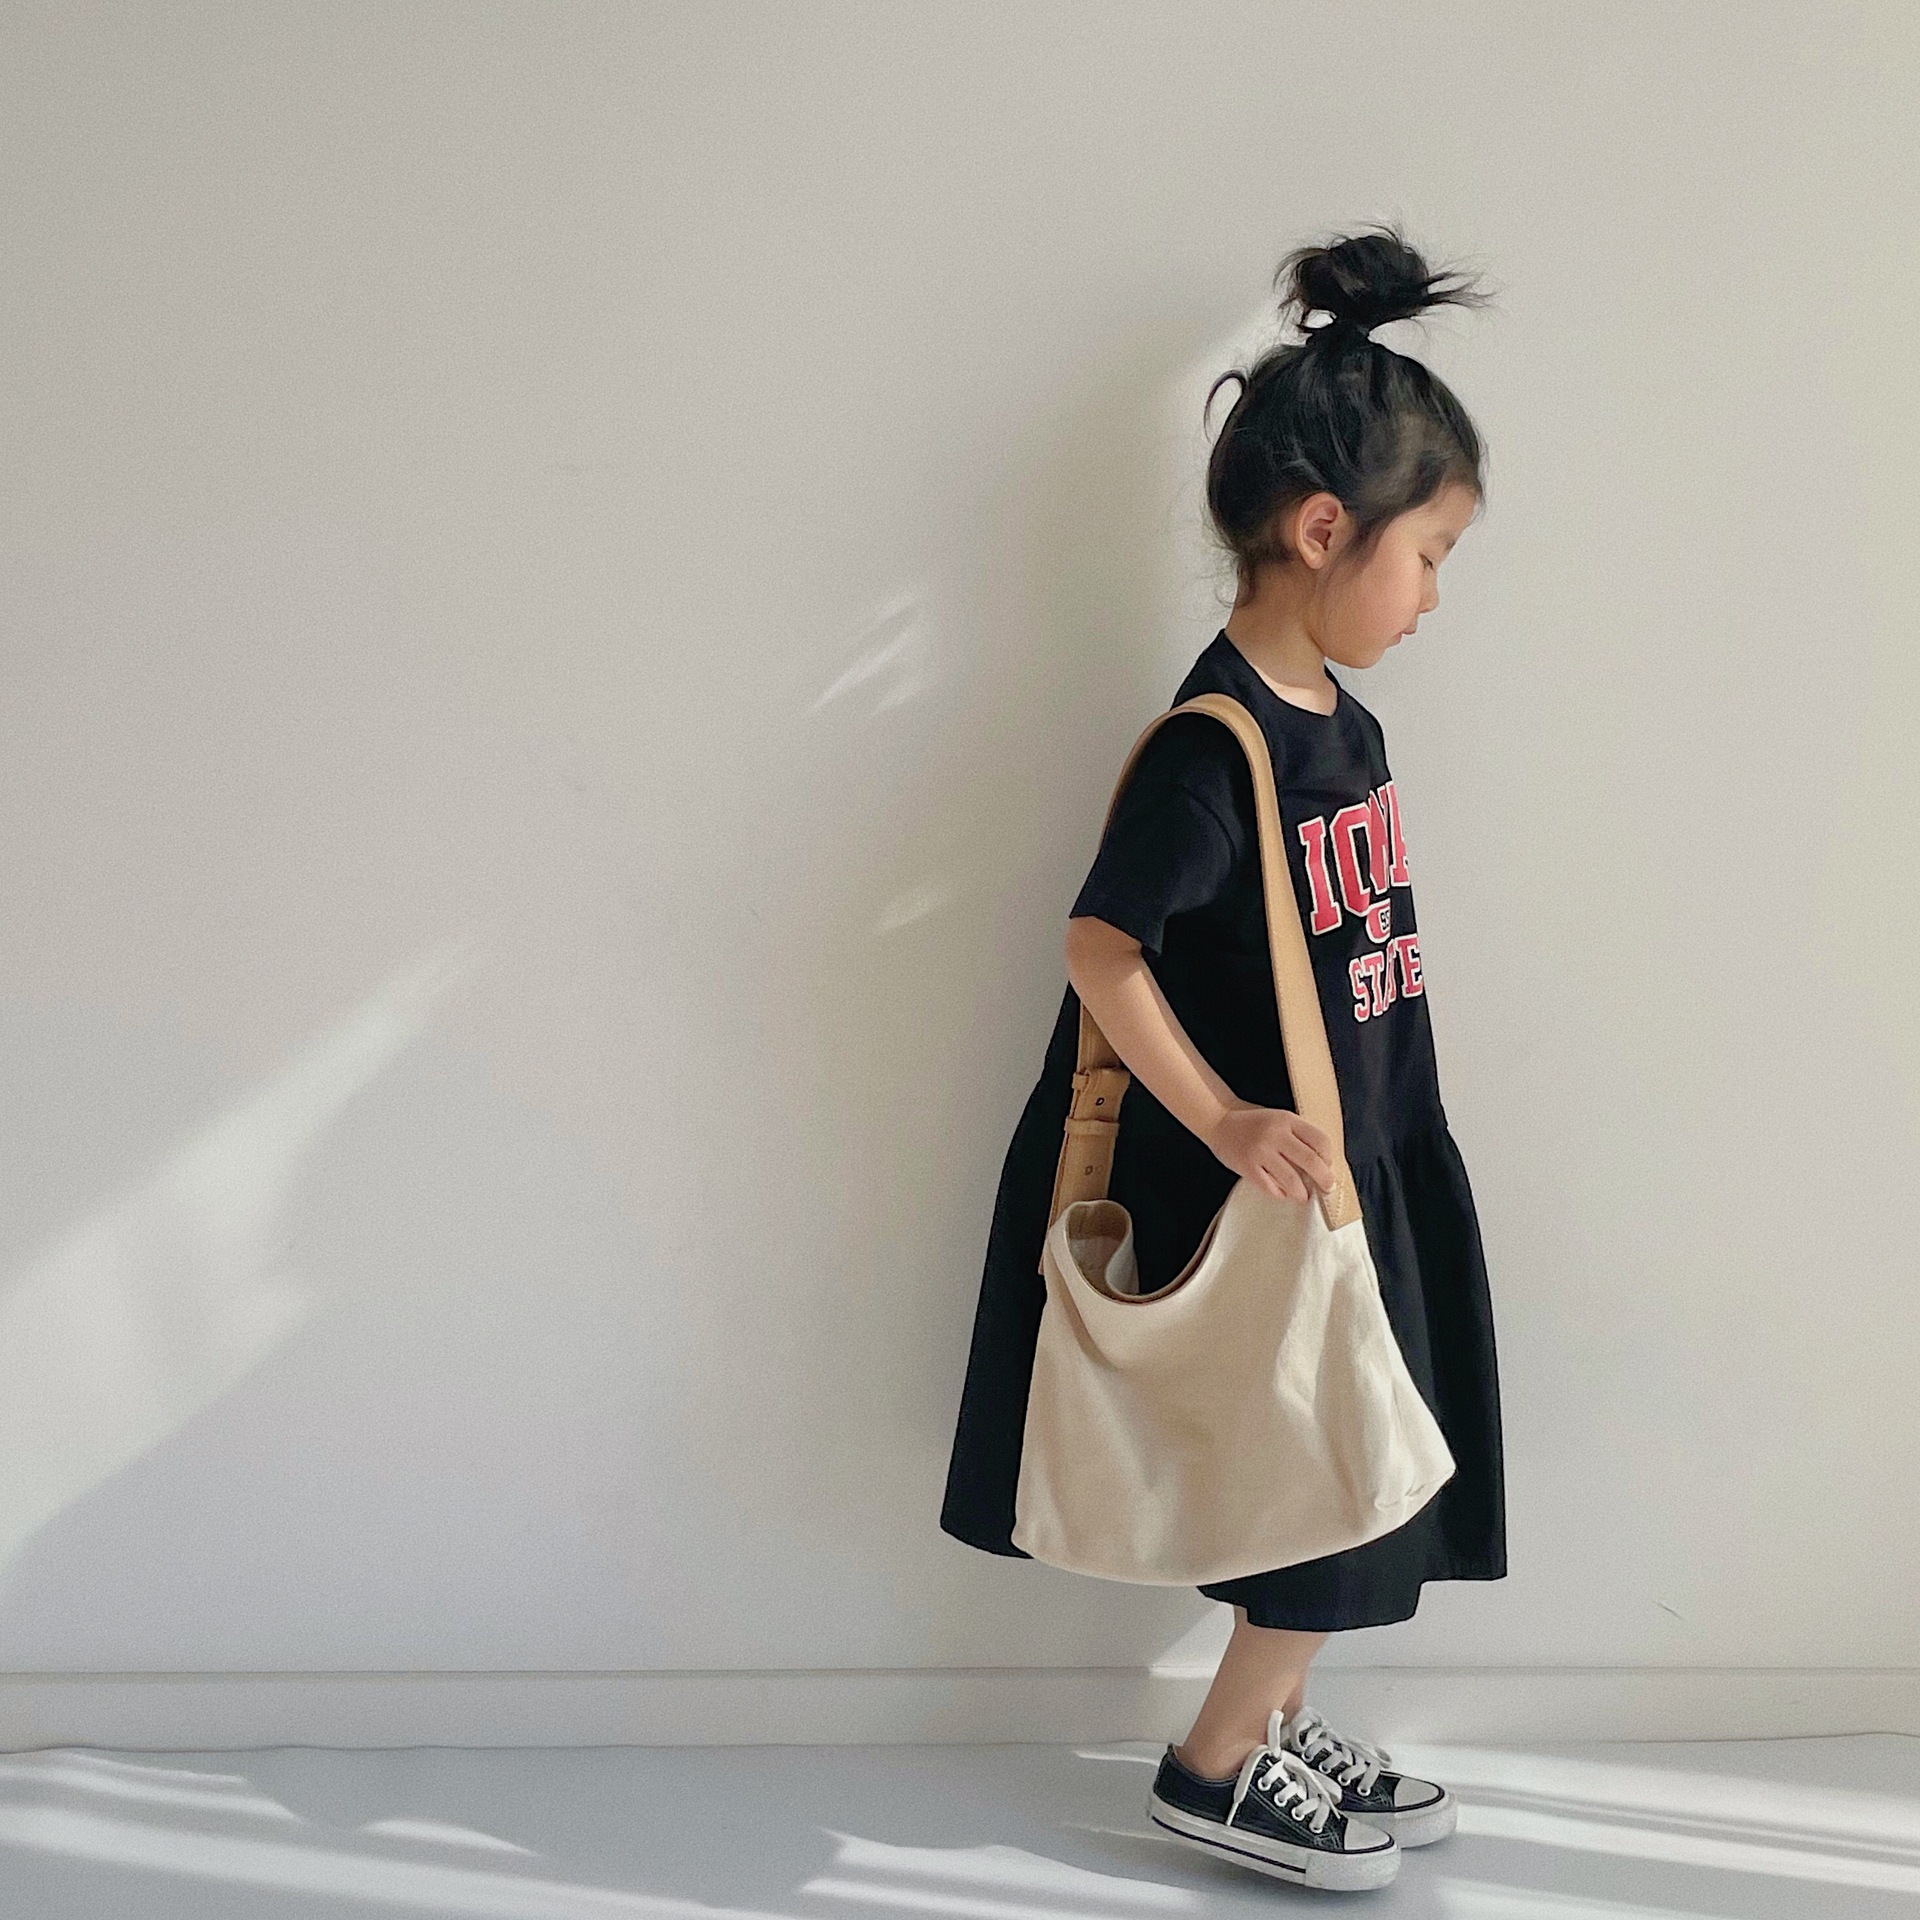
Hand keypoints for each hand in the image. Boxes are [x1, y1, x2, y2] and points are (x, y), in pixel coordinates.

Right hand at [1204, 1101, 1335, 1202]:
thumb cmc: (1253, 1124)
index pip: (1320, 1140)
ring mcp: (1260, 1152)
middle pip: (1311, 1161)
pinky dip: (1281, 1194)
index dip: (1329, 1157)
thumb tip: (1323, 1164)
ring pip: (1292, 1180)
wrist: (1219, 1122)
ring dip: (1303, 1192)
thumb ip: (1298, 1136)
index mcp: (1287, 1120)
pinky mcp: (1247, 1167)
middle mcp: (1275, 1134)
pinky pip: (1271, 1188)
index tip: (1328, 1166)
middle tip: (1326, 1188)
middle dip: (1324, 1179)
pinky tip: (1283, 1193)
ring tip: (1304, 1195)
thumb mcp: (1279, 1120)